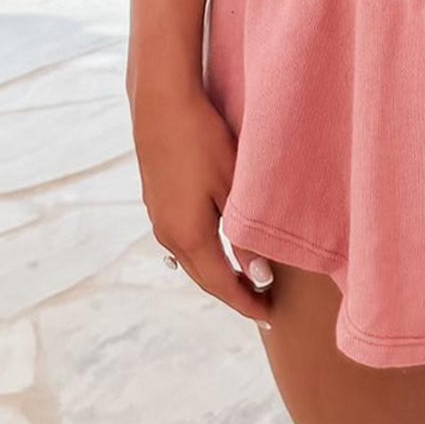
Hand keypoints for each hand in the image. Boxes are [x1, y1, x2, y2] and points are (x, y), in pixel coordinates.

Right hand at [132, 81, 272, 325]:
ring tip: (244, 280)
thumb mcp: (232, 188)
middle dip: (232, 294)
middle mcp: (168, 235)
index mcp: (188, 236)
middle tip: (260, 305)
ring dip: (216, 274)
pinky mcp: (157, 202)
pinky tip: (218, 248)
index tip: (268, 318)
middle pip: (203, 278)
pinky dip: (204, 255)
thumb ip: (245, 236)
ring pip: (191, 261)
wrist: (161, 105)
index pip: (221, 284)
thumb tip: (261, 275)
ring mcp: (158, 219)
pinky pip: (182, 243)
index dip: (245, 303)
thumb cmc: (202, 140)